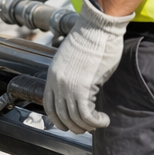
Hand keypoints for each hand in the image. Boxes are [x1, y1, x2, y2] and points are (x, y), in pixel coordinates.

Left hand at [42, 0, 132, 134]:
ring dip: (88, 125)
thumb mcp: (71, 59)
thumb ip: (70, 75)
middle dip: (75, 126)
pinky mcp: (83, 88)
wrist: (96, 28)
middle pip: (61, 116)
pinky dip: (96, 122)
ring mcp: (69, 86)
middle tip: (88, 126)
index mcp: (53, 75)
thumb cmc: (89, 39)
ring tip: (99, 122)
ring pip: (75, 118)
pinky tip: (104, 119)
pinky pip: (87, 115)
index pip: (49, 105)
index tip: (68, 124)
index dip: (58, 119)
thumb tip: (77, 90)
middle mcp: (57, 82)